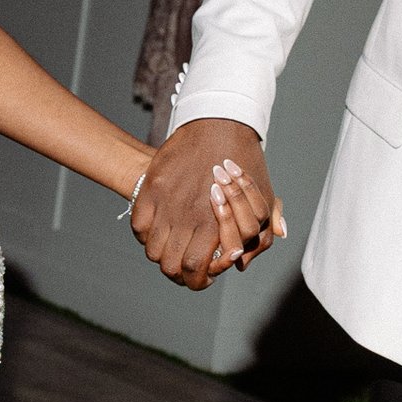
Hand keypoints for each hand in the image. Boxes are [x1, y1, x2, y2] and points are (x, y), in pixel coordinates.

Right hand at [131, 118, 284, 289]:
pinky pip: (139, 226)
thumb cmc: (244, 162)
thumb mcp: (263, 198)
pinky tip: (160, 228)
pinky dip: (146, 233)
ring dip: (162, 253)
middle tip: (187, 263)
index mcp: (214, 222)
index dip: (198, 279)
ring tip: (174, 245)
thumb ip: (260, 233)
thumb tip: (242, 263)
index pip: (195, 269)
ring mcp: (165, 202)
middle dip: (179, 272)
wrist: (219, 122)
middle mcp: (187, 215)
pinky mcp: (151, 188)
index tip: (204, 274)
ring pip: (153, 249)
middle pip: (170, 265)